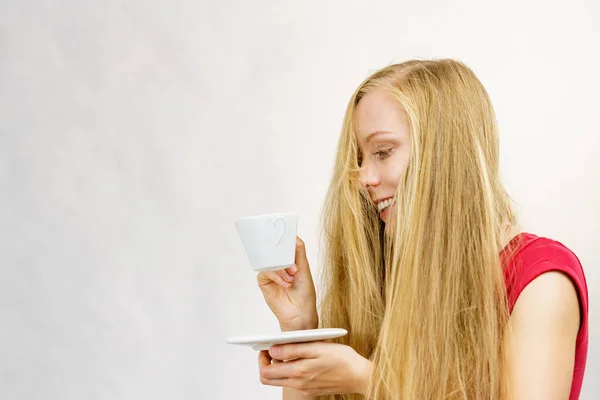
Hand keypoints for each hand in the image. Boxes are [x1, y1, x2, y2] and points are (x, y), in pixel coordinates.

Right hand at [257, 236, 317, 330]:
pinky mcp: (264, 281)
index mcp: (290, 260)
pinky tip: (285, 283)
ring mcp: (272, 272)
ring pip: (271, 261)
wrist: (300, 313)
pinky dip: (276, 276)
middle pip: (276, 251)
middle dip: (284, 257)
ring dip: (282, 269)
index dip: (285, 241)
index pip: (284, 246)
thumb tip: (295, 237)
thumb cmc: (305, 294)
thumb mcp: (304, 269)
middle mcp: (280, 265)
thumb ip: (299, 253)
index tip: (287, 238)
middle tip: (293, 267)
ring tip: (292, 278)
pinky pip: (266, 272)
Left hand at [257, 341, 371, 395]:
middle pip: (269, 379)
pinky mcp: (311, 389)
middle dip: (266, 363)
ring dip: (278, 367)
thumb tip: (272, 349)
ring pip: (280, 381)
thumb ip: (292, 350)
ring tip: (289, 352)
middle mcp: (299, 384)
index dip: (262, 358)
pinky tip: (301, 359)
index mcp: (298, 372)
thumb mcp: (317, 348)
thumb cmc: (343, 359)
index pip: (266, 371)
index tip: (266, 346)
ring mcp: (305, 388)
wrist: (360, 376)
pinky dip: (290, 371)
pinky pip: (293, 382)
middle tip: (274, 349)